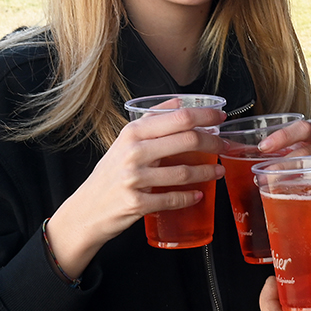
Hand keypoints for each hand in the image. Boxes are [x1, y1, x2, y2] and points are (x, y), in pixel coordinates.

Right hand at [46, 106, 226, 277]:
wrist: (86, 210)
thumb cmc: (110, 174)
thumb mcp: (125, 141)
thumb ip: (151, 120)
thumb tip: (180, 101)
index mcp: (133, 132)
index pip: (178, 117)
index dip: (205, 116)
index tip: (221, 117)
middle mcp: (133, 152)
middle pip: (187, 140)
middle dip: (213, 142)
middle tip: (225, 145)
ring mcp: (134, 178)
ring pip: (183, 171)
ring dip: (207, 172)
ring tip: (218, 171)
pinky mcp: (136, 203)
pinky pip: (172, 199)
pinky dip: (190, 197)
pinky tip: (199, 194)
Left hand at [258, 121, 310, 197]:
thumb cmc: (305, 166)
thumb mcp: (291, 155)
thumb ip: (273, 155)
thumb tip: (243, 157)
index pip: (303, 128)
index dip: (283, 136)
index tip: (263, 148)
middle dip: (289, 164)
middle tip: (268, 177)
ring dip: (306, 179)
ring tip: (286, 191)